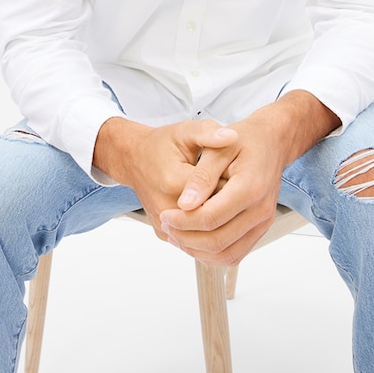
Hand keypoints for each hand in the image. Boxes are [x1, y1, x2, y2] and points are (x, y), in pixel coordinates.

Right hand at [93, 117, 237, 238]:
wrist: (135, 160)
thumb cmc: (162, 145)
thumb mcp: (185, 131)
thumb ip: (208, 133)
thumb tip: (231, 136)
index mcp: (174, 181)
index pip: (217, 193)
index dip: (233, 184)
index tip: (238, 174)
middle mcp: (166, 209)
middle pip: (213, 218)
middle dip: (228, 206)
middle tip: (235, 189)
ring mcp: (164, 226)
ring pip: (205, 235)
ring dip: (221, 222)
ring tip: (225, 202)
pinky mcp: (165, 235)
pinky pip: (195, 241)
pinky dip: (208, 231)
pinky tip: (214, 213)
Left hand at [159, 91, 340, 265]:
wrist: (272, 142)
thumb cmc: (245, 140)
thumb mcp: (219, 149)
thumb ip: (201, 177)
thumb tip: (184, 204)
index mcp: (249, 188)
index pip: (210, 217)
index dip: (182, 221)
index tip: (165, 214)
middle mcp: (261, 210)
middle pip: (218, 241)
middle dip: (186, 238)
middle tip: (167, 226)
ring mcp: (263, 222)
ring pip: (227, 254)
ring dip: (198, 251)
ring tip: (176, 236)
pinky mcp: (261, 228)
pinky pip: (235, 253)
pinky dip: (212, 254)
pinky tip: (193, 240)